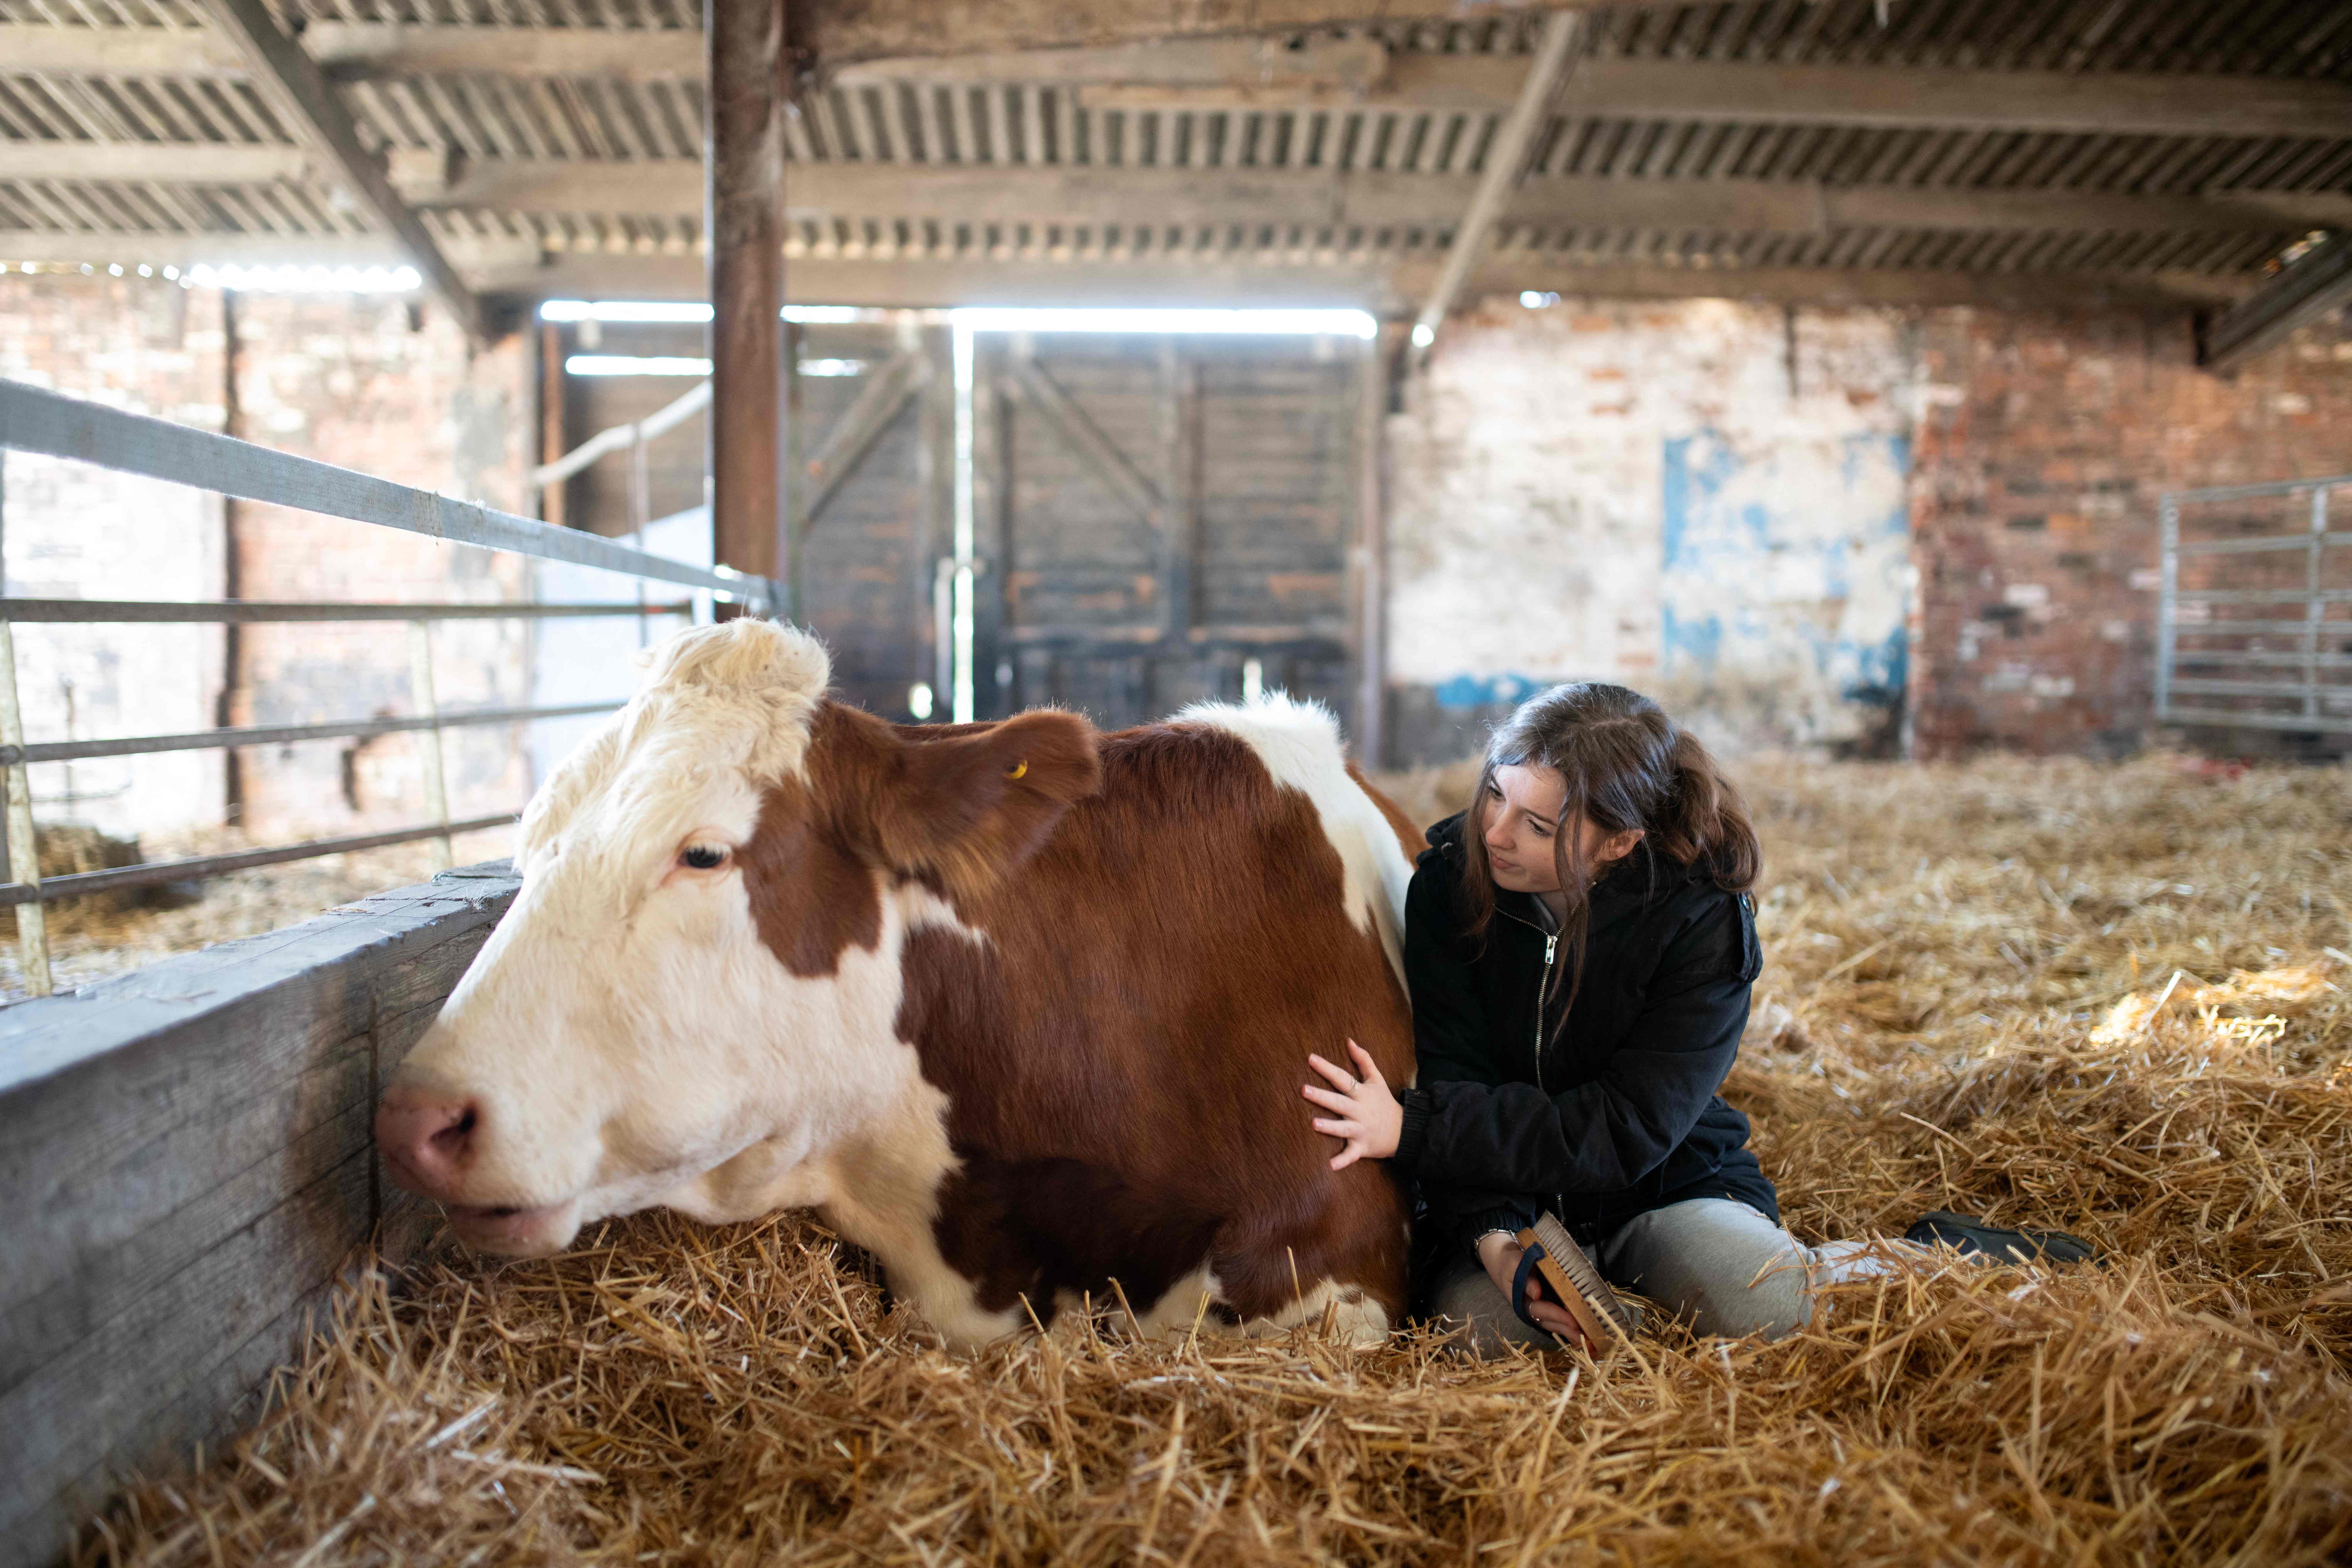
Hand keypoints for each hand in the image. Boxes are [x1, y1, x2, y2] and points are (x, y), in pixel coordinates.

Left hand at [1302, 1040, 1400, 1170]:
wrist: (1405, 1131)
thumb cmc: (1385, 1103)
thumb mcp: (1377, 1080)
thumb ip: (1363, 1060)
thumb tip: (1349, 1040)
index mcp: (1362, 1094)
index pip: (1342, 1078)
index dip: (1327, 1068)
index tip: (1310, 1058)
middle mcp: (1360, 1111)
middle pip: (1339, 1102)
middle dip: (1322, 1096)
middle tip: (1303, 1089)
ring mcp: (1361, 1130)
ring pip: (1343, 1128)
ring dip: (1329, 1127)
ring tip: (1313, 1123)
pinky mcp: (1362, 1147)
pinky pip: (1352, 1154)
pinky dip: (1343, 1161)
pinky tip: (1330, 1166)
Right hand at [1476, 1231, 1591, 1349]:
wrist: (1504, 1263)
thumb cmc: (1510, 1262)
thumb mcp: (1514, 1265)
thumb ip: (1525, 1278)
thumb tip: (1536, 1293)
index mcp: (1522, 1301)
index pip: (1542, 1311)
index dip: (1559, 1317)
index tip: (1574, 1323)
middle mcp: (1532, 1311)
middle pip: (1553, 1324)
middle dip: (1571, 1332)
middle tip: (1590, 1341)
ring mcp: (1541, 1311)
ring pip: (1558, 1326)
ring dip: (1574, 1335)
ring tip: (1592, 1344)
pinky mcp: (1549, 1308)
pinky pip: (1561, 1321)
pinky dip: (1573, 1328)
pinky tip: (1587, 1337)